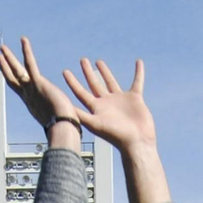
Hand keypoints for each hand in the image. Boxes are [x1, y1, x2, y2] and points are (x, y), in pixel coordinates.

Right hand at [0, 37, 78, 130]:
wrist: (62, 128)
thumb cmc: (64, 129)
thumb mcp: (57, 121)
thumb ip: (57, 117)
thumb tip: (65, 125)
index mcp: (31, 104)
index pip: (19, 88)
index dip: (12, 79)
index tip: (7, 71)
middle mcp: (27, 96)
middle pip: (13, 78)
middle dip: (5, 66)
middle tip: (0, 55)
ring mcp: (31, 89)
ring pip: (17, 70)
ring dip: (9, 58)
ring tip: (3, 47)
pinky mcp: (38, 83)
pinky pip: (30, 64)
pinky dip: (27, 51)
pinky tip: (23, 39)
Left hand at [63, 56, 168, 202]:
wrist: (136, 142)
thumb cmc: (115, 136)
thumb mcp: (94, 124)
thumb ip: (80, 114)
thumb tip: (63, 107)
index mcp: (96, 108)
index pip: (81, 92)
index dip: (72, 82)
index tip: (65, 71)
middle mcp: (106, 103)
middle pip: (94, 84)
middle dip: (88, 73)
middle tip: (82, 60)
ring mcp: (120, 100)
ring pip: (111, 82)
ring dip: (105, 72)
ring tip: (98, 61)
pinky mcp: (135, 98)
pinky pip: (137, 82)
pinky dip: (139, 73)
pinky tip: (139, 62)